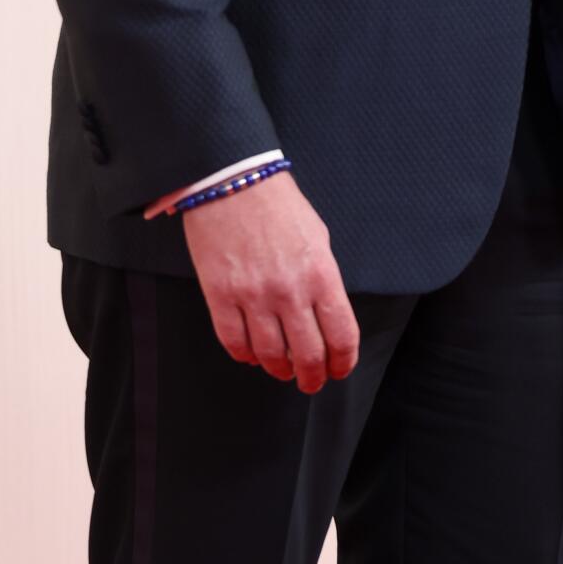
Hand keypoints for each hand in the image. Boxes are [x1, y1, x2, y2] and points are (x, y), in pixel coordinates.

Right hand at [181, 169, 359, 390]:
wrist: (231, 181)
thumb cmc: (277, 205)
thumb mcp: (317, 239)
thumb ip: (323, 280)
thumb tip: (324, 317)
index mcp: (320, 274)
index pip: (341, 335)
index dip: (343, 361)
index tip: (339, 369)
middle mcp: (289, 291)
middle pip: (308, 353)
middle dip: (313, 376)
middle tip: (311, 382)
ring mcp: (252, 296)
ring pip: (270, 355)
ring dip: (280, 370)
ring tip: (283, 371)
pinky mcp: (219, 295)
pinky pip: (233, 341)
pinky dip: (245, 356)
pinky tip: (252, 356)